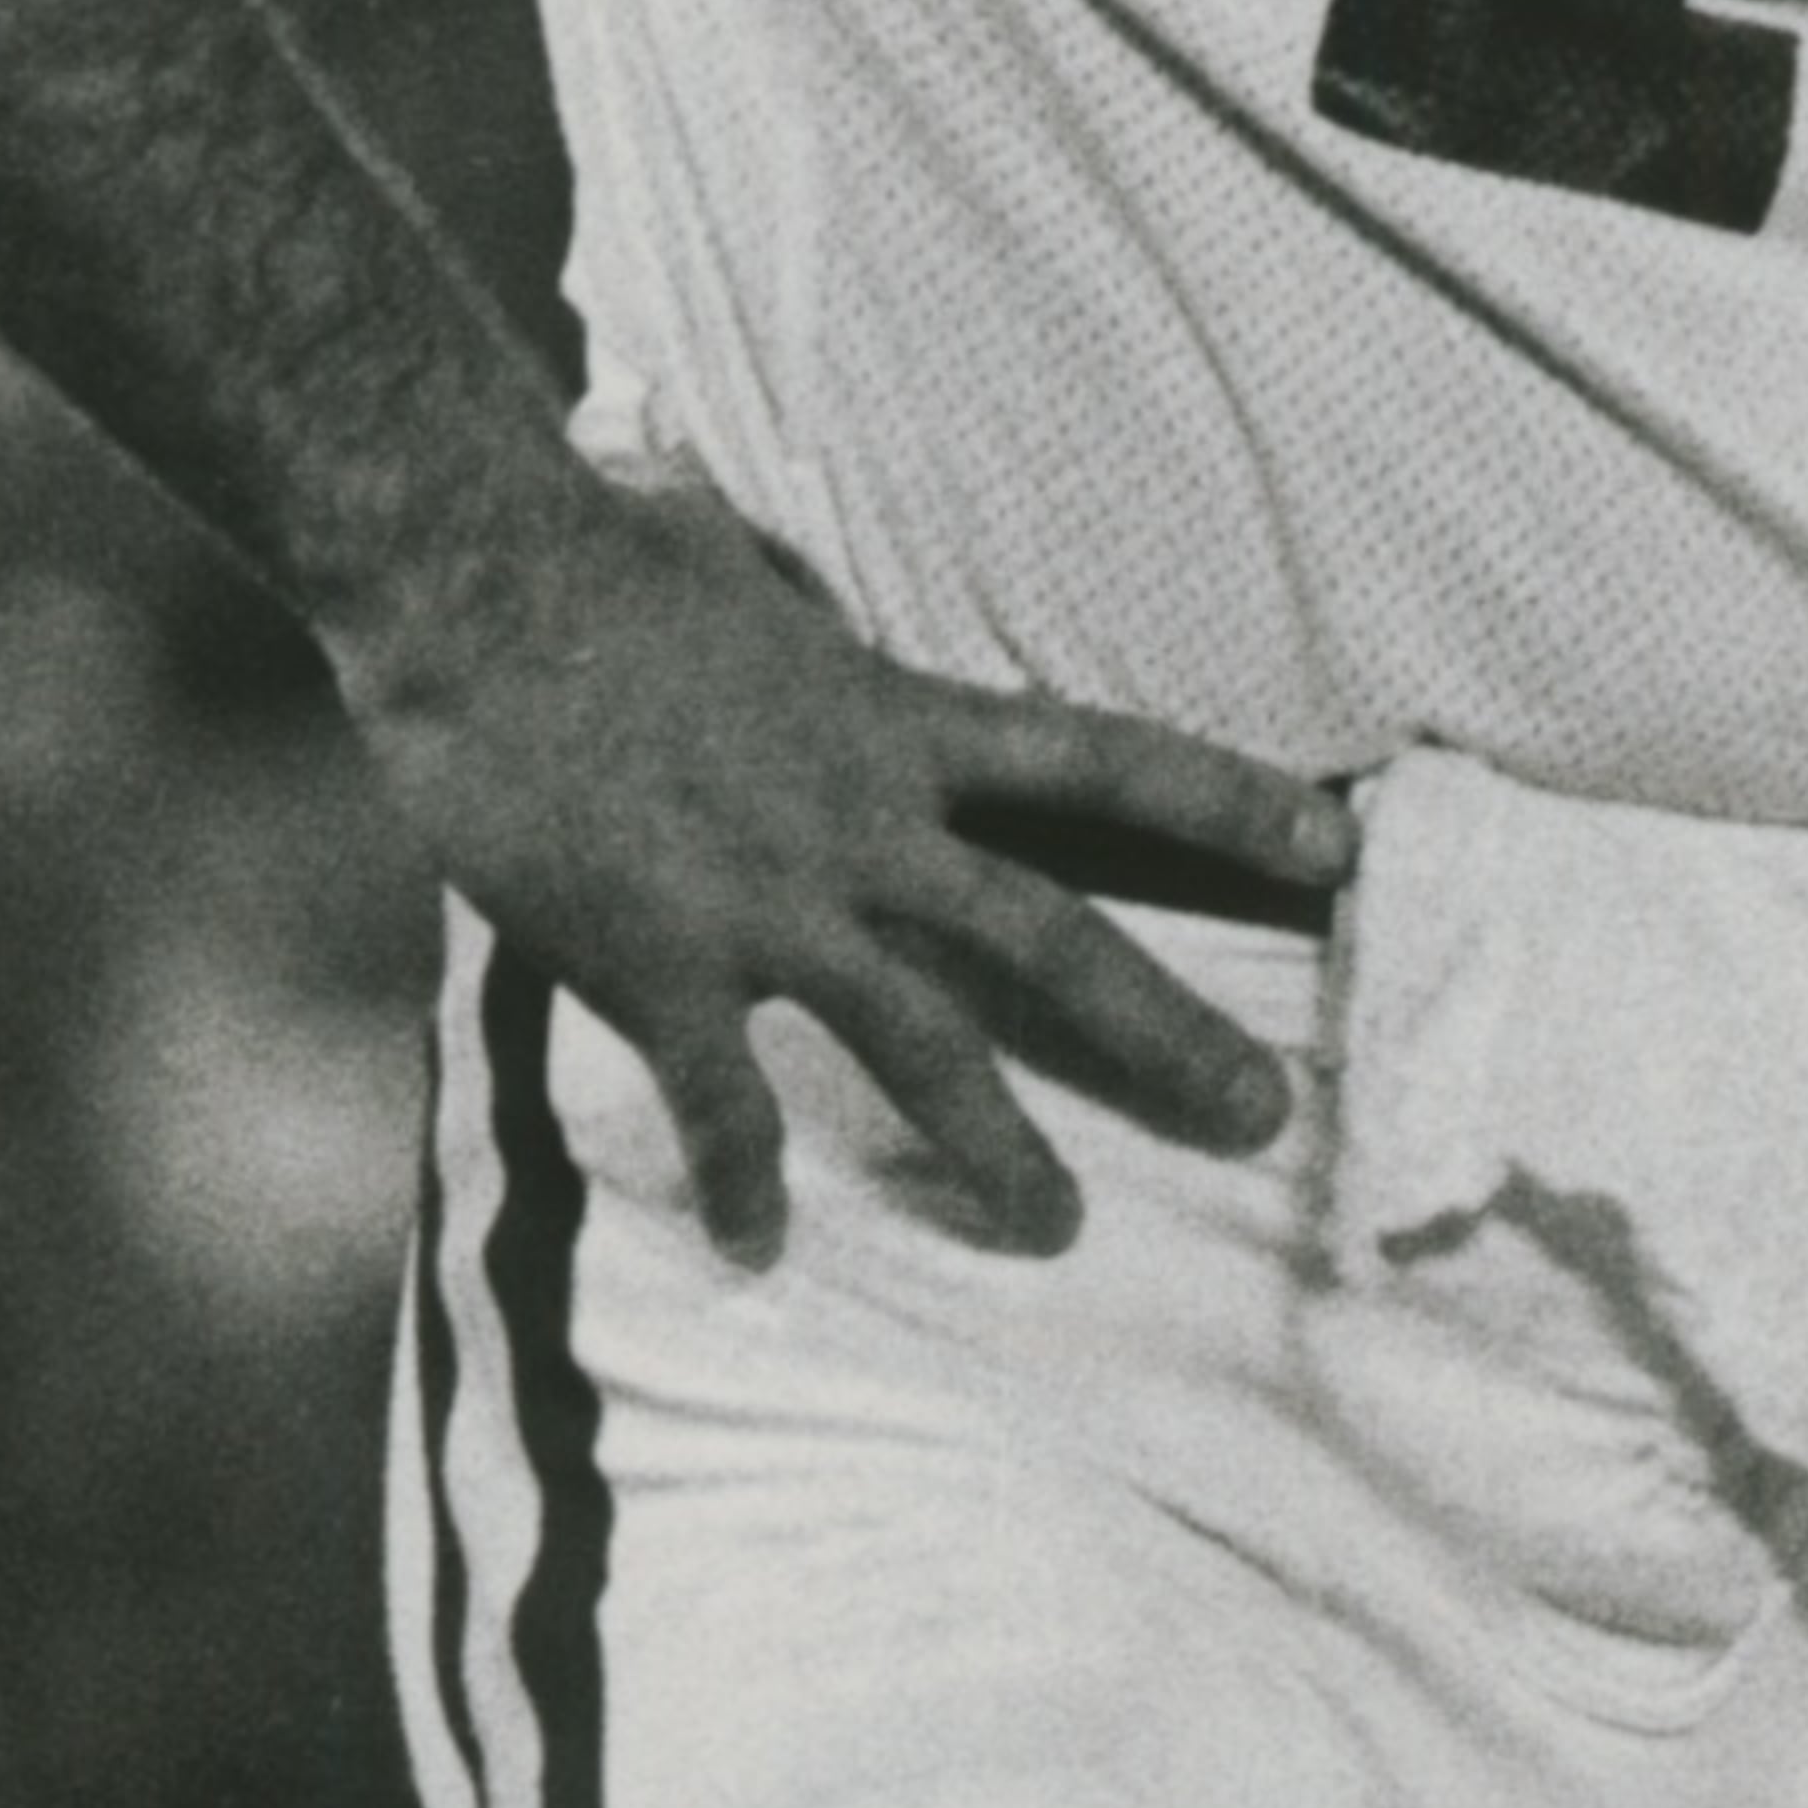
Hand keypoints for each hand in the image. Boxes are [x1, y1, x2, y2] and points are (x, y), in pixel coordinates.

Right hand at [341, 447, 1354, 1262]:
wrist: (473, 576)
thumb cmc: (591, 555)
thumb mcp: (741, 575)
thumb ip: (793, 620)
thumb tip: (784, 586)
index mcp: (895, 723)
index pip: (1103, 759)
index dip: (1225, 806)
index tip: (1334, 852)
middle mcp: (862, 820)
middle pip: (1055, 937)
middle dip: (1166, 1032)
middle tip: (1264, 1117)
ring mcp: (770, 895)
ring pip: (923, 1039)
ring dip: (998, 1146)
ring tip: (1057, 1233)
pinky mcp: (662, 953)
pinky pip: (722, 1095)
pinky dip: (744, 1177)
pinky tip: (759, 1252)